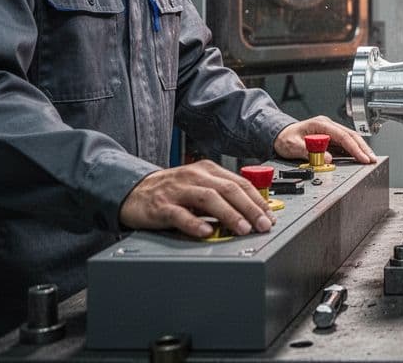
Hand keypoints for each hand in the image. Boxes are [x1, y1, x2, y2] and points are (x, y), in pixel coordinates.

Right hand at [119, 160, 272, 238]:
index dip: (257, 200)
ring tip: (243, 229)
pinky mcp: (160, 206)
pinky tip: (205, 232)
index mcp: (208, 170)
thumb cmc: (172, 192)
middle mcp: (194, 176)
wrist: (133, 191)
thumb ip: (222, 195)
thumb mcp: (199, 186)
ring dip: (229, 214)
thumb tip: (253, 212)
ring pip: (208, 198)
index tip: (269, 216)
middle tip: (263, 224)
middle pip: (228, 189)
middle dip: (249, 208)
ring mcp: (177, 190)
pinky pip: (179, 214)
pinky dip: (194, 223)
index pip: (239, 182)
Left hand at [274, 115, 377, 164]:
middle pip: (351, 135)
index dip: (354, 147)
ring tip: (370, 159)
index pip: (342, 136)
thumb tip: (327, 158)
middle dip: (363, 148)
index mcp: (320, 124)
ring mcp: (330, 131)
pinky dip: (354, 150)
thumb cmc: (284, 138)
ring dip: (361, 149)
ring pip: (351, 139)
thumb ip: (309, 152)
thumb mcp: (292, 145)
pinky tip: (360, 157)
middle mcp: (328, 126)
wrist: (278, 134)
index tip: (362, 157)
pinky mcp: (330, 138)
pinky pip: (345, 143)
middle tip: (373, 159)